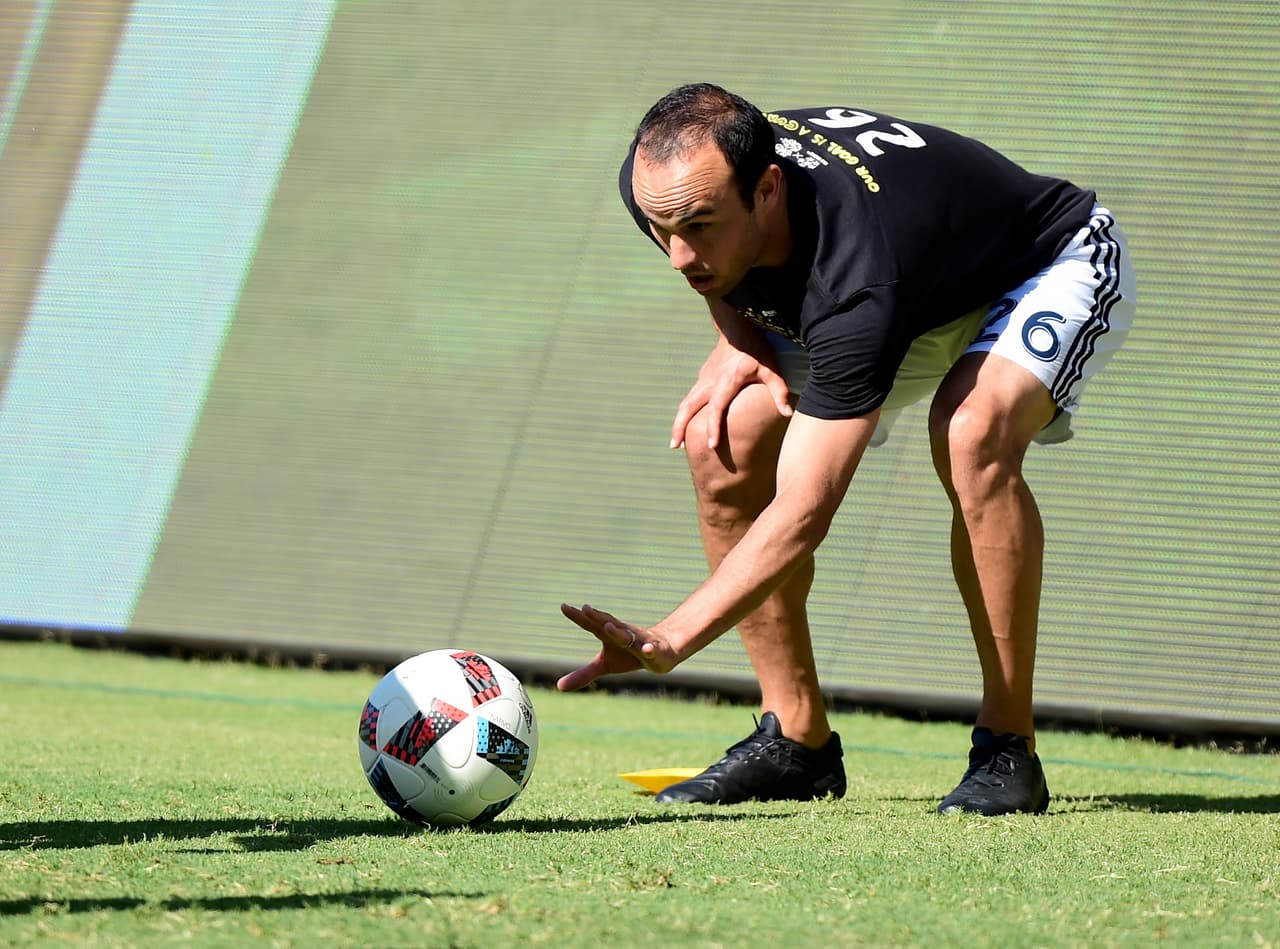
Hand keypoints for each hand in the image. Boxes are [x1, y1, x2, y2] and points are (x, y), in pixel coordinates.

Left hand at [556, 603, 677, 691]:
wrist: (663, 650)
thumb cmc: (629, 655)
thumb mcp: (605, 665)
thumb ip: (583, 674)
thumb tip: (558, 687)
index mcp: (609, 635)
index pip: (591, 624)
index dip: (578, 616)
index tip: (563, 606)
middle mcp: (623, 633)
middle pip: (608, 623)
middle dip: (597, 616)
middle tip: (585, 608)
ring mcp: (639, 641)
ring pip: (628, 635)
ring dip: (618, 631)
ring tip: (607, 625)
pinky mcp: (654, 651)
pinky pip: (651, 650)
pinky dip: (648, 649)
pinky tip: (646, 649)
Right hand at [670, 335, 791, 450]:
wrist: (737, 327)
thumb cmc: (756, 349)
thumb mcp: (771, 370)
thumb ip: (779, 392)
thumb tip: (788, 413)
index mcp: (727, 381)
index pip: (716, 408)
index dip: (713, 427)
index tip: (711, 445)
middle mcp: (710, 381)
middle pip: (688, 406)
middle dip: (679, 427)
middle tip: (674, 446)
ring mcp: (703, 378)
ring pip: (686, 402)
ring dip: (679, 421)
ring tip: (676, 442)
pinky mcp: (702, 377)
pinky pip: (690, 397)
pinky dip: (685, 412)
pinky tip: (687, 423)